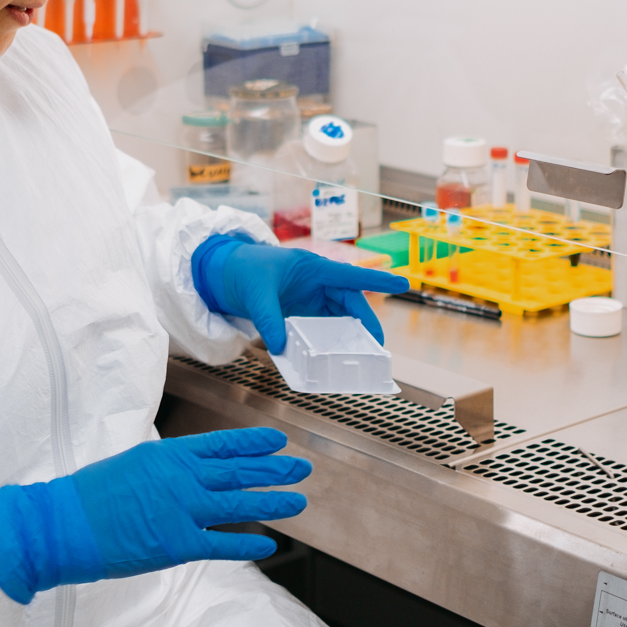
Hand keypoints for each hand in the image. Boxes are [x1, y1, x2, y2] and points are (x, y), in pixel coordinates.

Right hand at [0, 428, 308, 603]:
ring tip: (299, 499)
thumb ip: (169, 466)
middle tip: (302, 467)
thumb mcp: (135, 462)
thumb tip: (193, 468)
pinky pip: (222, 544)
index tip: (278, 439)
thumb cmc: (93, 494)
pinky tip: (268, 544)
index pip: (224, 444)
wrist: (66, 524)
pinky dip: (248, 545)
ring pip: (240, 503)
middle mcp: (183, 478)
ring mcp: (183, 510)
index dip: (255, 442)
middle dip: (275, 469)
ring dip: (273, 500)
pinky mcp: (177, 544)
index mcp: (171, 454)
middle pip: (240, 471)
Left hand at [192, 235, 410, 353]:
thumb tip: (280, 347)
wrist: (222, 274)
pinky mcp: (299, 313)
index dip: (378, 279)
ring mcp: (309, 299)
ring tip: (358, 356)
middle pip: (349, 303)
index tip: (404, 284)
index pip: (350, 275)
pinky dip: (325, 343)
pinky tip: (328, 358)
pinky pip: (319, 329)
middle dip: (364, 323)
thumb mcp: (256, 294)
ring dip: (346, 336)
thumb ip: (269, 320)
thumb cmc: (243, 270)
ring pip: (337, 319)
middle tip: (376, 346)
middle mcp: (316, 283)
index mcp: (313, 268)